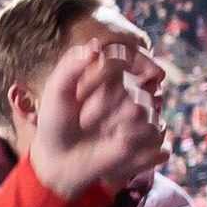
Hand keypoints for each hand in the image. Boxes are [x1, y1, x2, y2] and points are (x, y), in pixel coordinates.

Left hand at [23, 38, 169, 199]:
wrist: (61, 160)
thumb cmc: (57, 124)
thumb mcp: (56, 93)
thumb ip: (71, 67)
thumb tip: (94, 46)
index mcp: (109, 73)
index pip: (116, 61)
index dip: (96, 79)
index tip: (78, 95)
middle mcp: (129, 88)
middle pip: (126, 86)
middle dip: (99, 105)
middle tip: (83, 120)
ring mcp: (142, 110)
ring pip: (138, 108)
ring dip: (111, 123)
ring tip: (97, 132)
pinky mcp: (150, 133)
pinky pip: (149, 129)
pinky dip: (126, 138)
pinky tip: (113, 142)